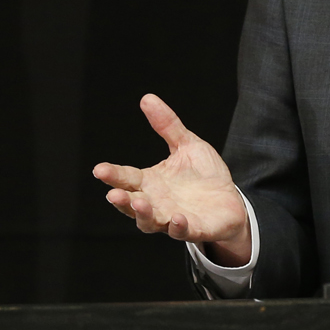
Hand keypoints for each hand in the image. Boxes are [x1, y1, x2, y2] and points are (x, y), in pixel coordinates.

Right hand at [92, 93, 251, 265]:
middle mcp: (156, 203)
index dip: (113, 175)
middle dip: (122, 200)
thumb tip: (147, 98)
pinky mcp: (192, 228)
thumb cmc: (204, 175)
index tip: (99, 169)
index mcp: (151, 182)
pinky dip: (177, 226)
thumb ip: (168, 125)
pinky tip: (176, 217)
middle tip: (113, 193)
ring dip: (143, 215)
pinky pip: (181, 231)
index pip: (127, 178)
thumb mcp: (187, 145)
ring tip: (140, 203)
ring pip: (150, 222)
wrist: (230, 200)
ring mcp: (172, 218)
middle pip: (131, 204)